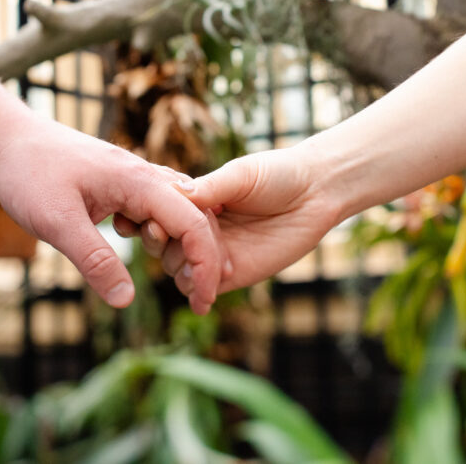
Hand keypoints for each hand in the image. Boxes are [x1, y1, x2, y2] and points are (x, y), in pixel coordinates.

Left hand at [0, 116, 224, 313]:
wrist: (6, 138)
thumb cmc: (28, 173)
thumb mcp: (56, 223)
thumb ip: (93, 260)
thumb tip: (125, 299)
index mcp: (138, 181)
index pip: (193, 222)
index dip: (205, 265)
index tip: (202, 303)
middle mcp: (144, 175)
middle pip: (197, 216)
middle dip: (203, 259)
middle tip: (195, 301)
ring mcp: (135, 177)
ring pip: (179, 211)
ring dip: (184, 245)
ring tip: (178, 280)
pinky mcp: (122, 183)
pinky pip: (158, 207)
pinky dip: (163, 232)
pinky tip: (144, 247)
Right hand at [131, 146, 342, 295]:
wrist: (316, 193)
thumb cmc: (278, 175)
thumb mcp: (239, 175)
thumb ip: (208, 188)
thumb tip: (175, 194)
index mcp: (197, 202)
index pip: (160, 216)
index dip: (151, 220)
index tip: (150, 219)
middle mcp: (201, 229)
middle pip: (161, 246)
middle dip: (160, 244)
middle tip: (167, 236)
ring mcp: (215, 253)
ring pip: (177, 270)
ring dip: (178, 267)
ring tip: (191, 260)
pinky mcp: (233, 275)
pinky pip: (202, 289)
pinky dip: (196, 289)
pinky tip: (206, 282)